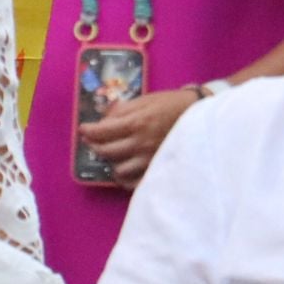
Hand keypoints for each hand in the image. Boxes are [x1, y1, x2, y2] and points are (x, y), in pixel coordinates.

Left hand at [76, 87, 198, 188]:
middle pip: (106, 152)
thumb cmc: (171, 104)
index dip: (88, 131)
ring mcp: (148, 160)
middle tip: (94, 141)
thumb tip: (104, 119)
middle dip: (95, 145)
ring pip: (117, 170)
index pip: (102, 132)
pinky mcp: (157, 169)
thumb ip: (123, 110)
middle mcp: (140, 143)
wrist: (200, 114)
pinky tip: (125, 169)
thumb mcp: (146, 100)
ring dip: (111, 162)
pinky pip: (133, 183)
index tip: (83, 129)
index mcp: (136, 123)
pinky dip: (125, 178)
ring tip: (113, 155)